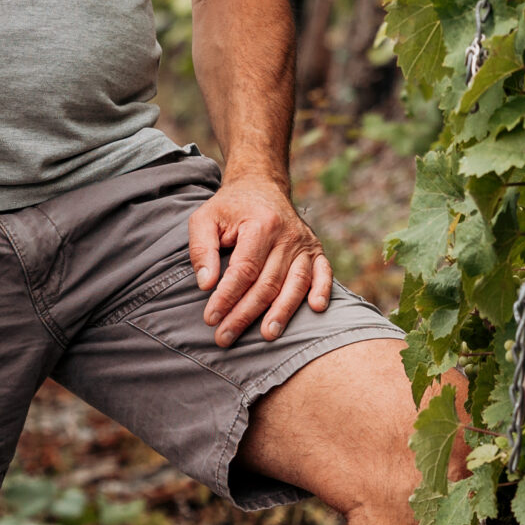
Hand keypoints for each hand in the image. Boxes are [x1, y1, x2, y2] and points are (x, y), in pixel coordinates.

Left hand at [188, 173, 333, 346]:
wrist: (260, 186)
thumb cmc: (229, 207)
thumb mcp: (205, 218)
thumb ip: (201, 249)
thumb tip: (206, 284)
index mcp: (260, 224)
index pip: (244, 269)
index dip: (227, 297)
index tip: (210, 318)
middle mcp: (287, 234)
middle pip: (267, 283)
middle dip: (245, 314)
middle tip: (225, 337)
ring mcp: (305, 243)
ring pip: (295, 284)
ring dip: (281, 312)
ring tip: (267, 335)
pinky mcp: (316, 250)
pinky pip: (324, 273)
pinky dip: (322, 290)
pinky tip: (316, 308)